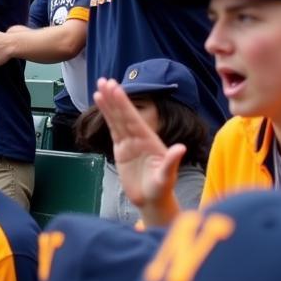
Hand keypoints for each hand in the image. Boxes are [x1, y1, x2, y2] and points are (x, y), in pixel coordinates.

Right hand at [94, 77, 184, 222]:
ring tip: (99, 86)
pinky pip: (112, 128)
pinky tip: (100, 102)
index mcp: (148, 140)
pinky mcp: (121, 148)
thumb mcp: (167, 177)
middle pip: (123, 114)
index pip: (133, 118)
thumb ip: (171, 162)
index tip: (115, 88)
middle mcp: (138, 137)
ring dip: (108, 102)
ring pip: (116, 118)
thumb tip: (181, 148)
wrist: (153, 200)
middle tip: (104, 80)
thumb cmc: (162, 189)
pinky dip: (106, 115)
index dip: (123, 103)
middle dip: (114, 97)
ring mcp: (129, 142)